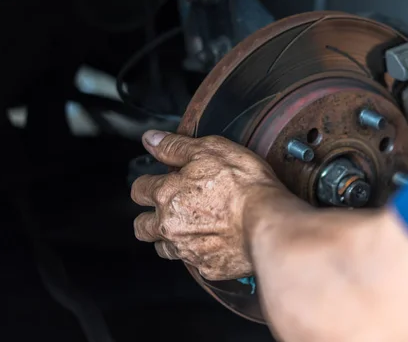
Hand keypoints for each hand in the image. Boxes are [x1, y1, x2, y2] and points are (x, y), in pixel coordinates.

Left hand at [131, 130, 286, 279]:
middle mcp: (170, 225)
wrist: (268, 221)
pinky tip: (216, 242)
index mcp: (166, 194)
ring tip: (192, 227)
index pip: (139, 190)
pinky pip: (194, 263)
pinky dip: (201, 253)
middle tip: (168, 209)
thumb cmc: (244, 184)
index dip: (148, 184)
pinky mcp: (207, 268)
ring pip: (164, 249)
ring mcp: (187, 250)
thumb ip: (175, 146)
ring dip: (171, 238)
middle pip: (142, 227)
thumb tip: (151, 139)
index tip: (158, 182)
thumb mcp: (210, 149)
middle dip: (149, 218)